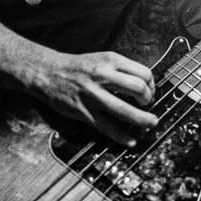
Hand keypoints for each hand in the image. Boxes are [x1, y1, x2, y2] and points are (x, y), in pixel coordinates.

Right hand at [32, 50, 158, 147]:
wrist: (48, 72)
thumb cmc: (79, 67)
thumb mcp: (102, 58)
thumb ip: (122, 69)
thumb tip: (145, 85)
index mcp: (111, 61)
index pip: (143, 73)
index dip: (151, 85)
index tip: (150, 92)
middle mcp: (103, 76)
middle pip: (138, 88)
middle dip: (148, 100)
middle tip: (148, 105)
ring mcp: (93, 95)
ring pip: (124, 110)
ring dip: (142, 120)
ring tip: (150, 123)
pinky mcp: (83, 111)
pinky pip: (106, 126)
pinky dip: (121, 136)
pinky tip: (130, 142)